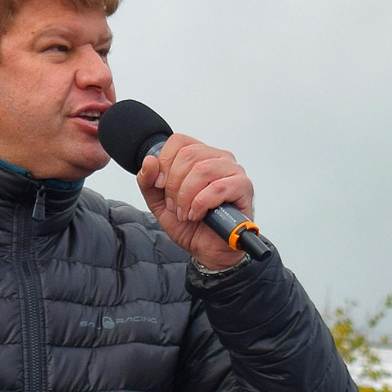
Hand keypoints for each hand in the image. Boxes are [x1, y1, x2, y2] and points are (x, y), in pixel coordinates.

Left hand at [135, 134, 253, 269]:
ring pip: (202, 170)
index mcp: (199, 156)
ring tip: (186, 213)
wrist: (209, 250)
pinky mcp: (243, 187)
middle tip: (175, 206)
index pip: (179, 141)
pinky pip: (218, 188)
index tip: (160, 186)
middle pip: (188, 155)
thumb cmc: (190, 224)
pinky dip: (201, 204)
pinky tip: (198, 215)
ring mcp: (233, 171)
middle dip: (174, 185)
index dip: (164, 163)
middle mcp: (218, 158)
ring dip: (187, 196)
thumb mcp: (159, 203)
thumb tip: (149, 161)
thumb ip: (148, 182)